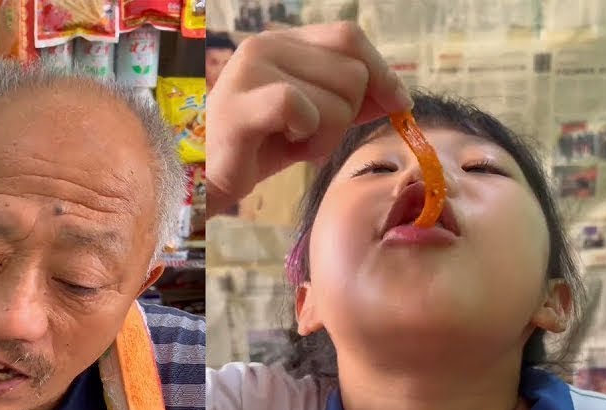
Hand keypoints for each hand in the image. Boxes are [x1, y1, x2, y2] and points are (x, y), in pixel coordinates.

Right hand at [204, 21, 411, 214]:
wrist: (207, 176)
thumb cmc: (261, 145)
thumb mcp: (316, 119)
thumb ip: (352, 99)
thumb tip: (398, 95)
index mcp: (284, 41)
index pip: (350, 37)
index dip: (382, 71)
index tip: (398, 104)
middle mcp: (265, 46)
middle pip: (352, 73)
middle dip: (347, 116)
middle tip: (311, 135)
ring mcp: (250, 72)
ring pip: (336, 100)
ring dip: (326, 137)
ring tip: (293, 143)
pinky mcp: (240, 107)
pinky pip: (301, 110)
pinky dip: (307, 137)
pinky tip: (285, 144)